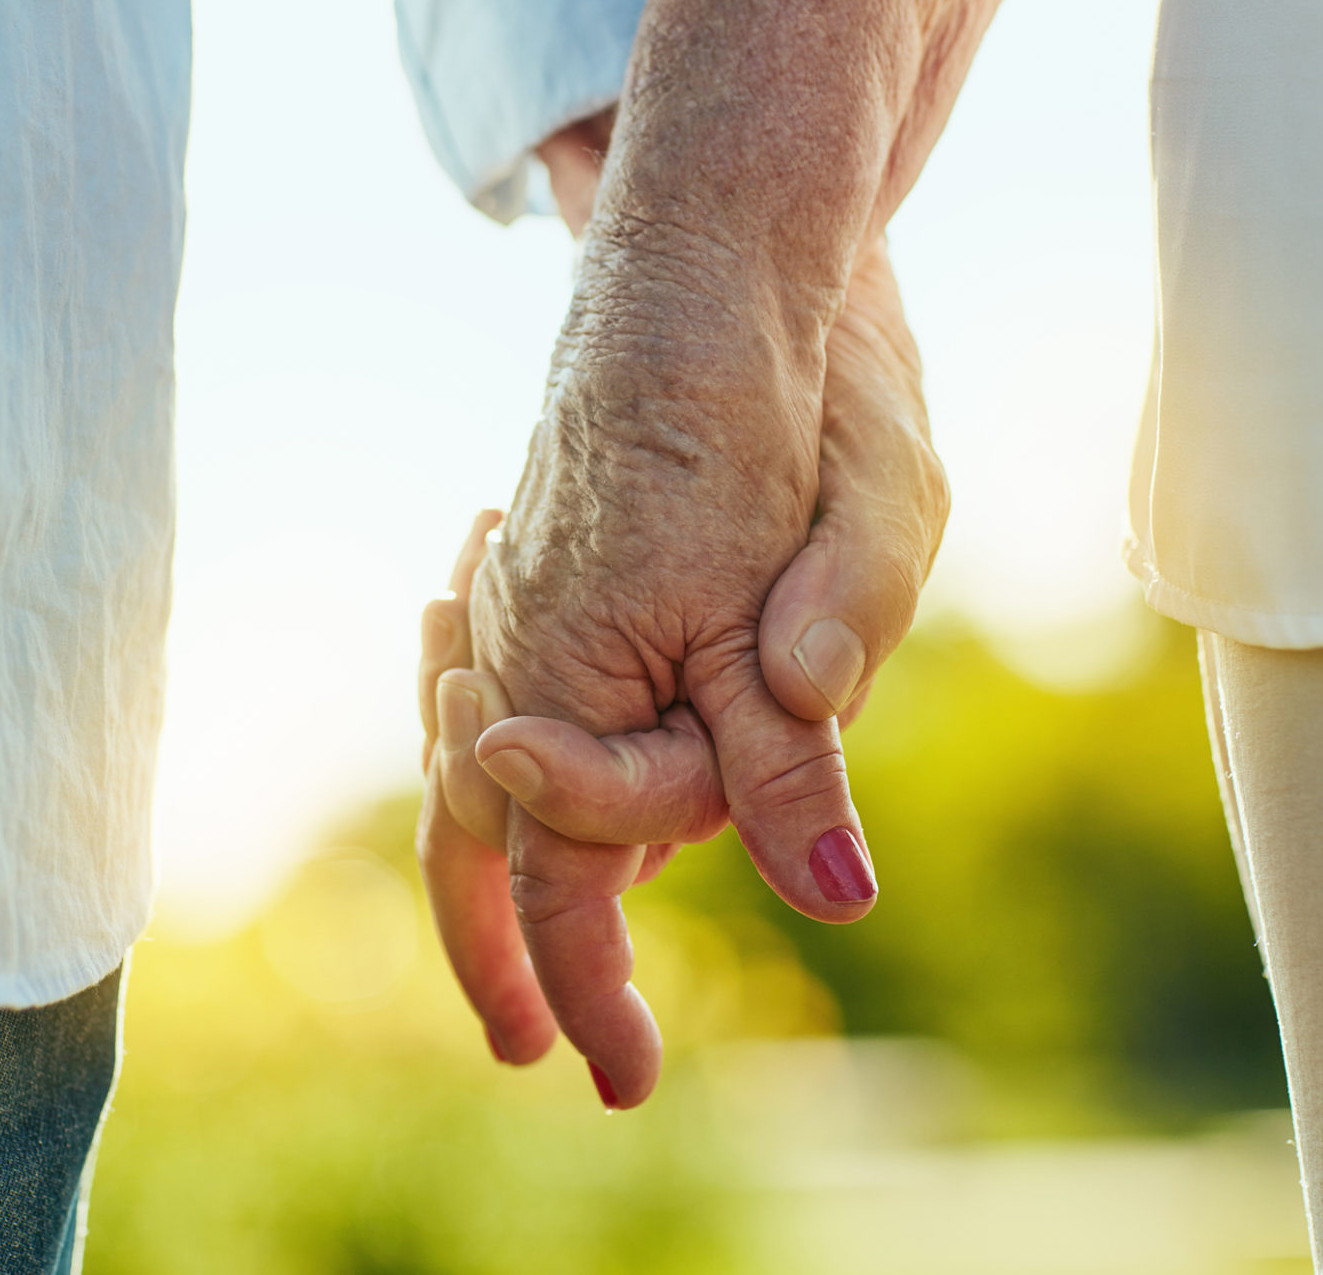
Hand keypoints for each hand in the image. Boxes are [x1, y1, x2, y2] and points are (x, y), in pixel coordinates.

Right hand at [422, 0, 1045, 1106]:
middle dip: (510, 948)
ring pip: (477, 756)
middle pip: (482, 828)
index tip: (607, 1077)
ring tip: (518, 958)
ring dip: (495, 860)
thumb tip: (833, 892)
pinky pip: (493, 680)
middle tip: (533, 1050)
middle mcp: (523, 633)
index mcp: (577, 657)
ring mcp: (520, 591)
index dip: (590, 976)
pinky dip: (503, 749)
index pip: (570, 860)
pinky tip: (512, 766)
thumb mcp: (846, 553)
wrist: (727, 245)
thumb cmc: (800, 387)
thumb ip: (803, 736)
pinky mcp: (546, 561)